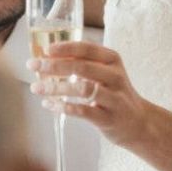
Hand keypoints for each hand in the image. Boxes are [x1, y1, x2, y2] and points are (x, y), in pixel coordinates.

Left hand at [29, 40, 154, 147]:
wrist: (139, 122)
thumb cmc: (115, 94)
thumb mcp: (106, 74)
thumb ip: (83, 64)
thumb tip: (48, 59)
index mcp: (113, 61)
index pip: (88, 49)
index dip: (65, 48)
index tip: (45, 50)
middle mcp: (115, 76)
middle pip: (82, 67)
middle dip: (54, 66)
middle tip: (33, 65)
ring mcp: (114, 98)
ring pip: (83, 89)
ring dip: (56, 88)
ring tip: (36, 88)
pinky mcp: (109, 118)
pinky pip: (84, 111)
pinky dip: (64, 107)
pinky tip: (49, 105)